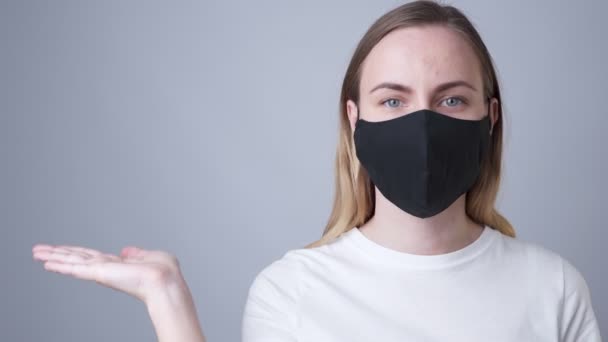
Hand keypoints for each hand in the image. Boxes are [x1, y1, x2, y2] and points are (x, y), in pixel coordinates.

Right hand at [32, 244, 184, 303]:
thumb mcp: (151, 256)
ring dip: (54, 257)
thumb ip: (137, 253)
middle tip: (39, 250)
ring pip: (72, 261)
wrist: (165, 281)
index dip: (76, 253)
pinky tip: (47, 262)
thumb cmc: (164, 272)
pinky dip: (60, 264)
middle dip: (58, 254)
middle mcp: (107, 268)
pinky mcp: (99, 273)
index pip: (92, 257)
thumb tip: (126, 251)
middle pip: (77, 258)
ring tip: (36, 253)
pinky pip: (76, 267)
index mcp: (119, 264)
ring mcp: (102, 271)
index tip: (63, 250)